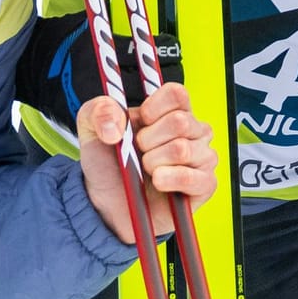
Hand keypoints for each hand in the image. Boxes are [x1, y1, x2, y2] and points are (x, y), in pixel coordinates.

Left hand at [76, 81, 216, 243]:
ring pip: (182, 149)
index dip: (154, 107)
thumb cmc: (110, 165)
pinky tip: (158, 182)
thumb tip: (114, 122)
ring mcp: (202, 156)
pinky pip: (191, 177)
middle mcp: (192, 130)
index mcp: (171, 111)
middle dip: (148, 140)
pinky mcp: (205, 184)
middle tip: (139, 151)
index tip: (139, 122)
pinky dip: (168, 180)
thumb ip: (98, 111)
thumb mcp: (92, 130)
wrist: (109, 205)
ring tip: (147, 170)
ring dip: (154, 163)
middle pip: (179, 121)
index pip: (177, 93)